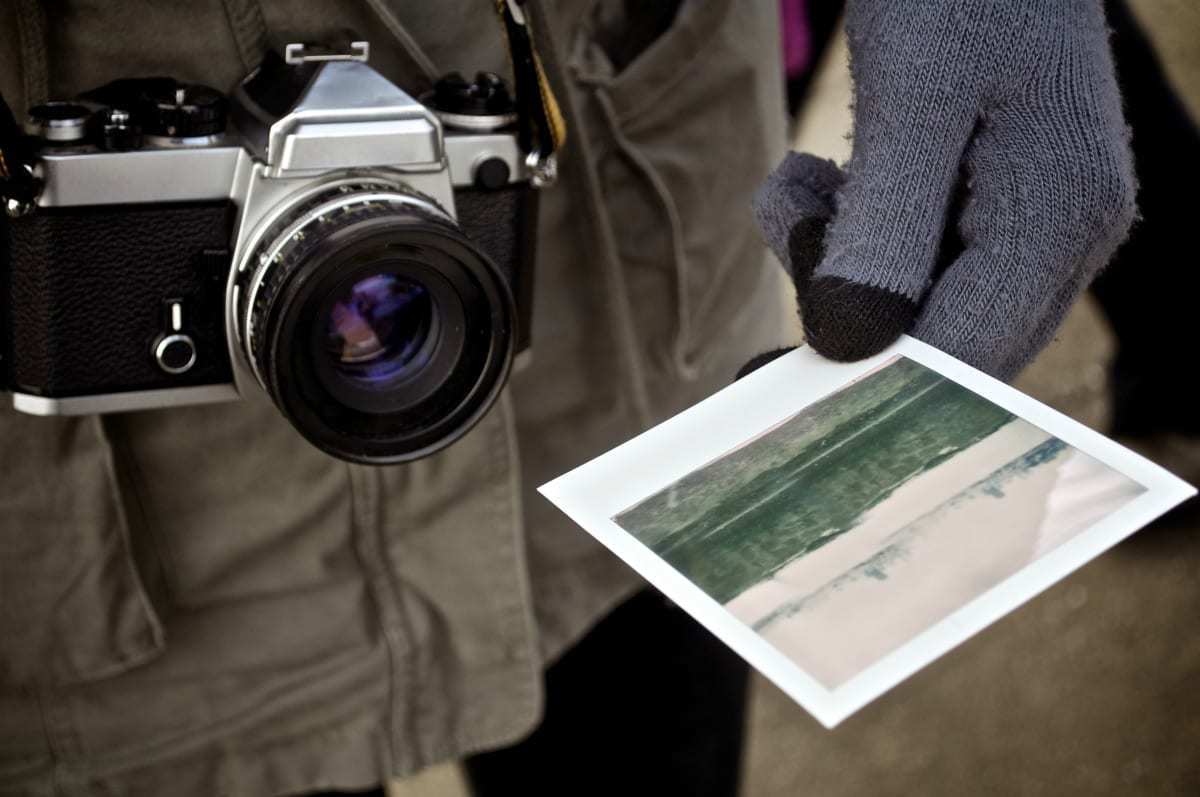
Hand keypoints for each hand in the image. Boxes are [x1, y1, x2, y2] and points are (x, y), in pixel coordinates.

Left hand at [754, 0, 1136, 380]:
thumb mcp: (911, 100)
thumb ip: (886, 226)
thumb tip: (851, 342)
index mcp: (1058, 217)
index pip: (964, 356)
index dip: (868, 381)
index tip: (771, 373)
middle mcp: (1065, 236)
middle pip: (947, 342)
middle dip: (849, 306)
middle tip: (790, 226)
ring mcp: (1040, 225)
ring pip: (927, 306)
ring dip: (844, 262)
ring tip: (801, 187)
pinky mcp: (1004, 209)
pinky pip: (923, 264)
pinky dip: (861, 236)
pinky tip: (827, 180)